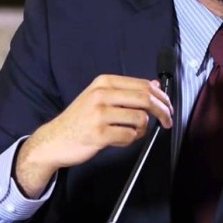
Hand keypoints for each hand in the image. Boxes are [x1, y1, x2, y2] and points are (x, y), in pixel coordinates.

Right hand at [14, 74, 173, 197]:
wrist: (54, 139)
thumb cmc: (79, 119)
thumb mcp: (99, 97)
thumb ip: (126, 91)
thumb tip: (155, 85)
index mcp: (104, 83)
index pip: (142, 85)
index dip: (161, 97)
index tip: (168, 106)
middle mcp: (101, 95)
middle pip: (145, 99)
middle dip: (163, 112)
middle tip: (168, 121)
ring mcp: (99, 114)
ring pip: (140, 119)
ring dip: (143, 130)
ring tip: (132, 132)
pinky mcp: (99, 134)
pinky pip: (129, 137)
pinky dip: (130, 140)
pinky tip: (120, 139)